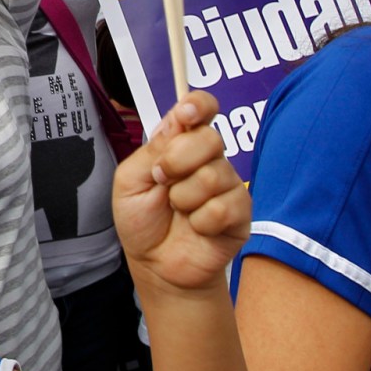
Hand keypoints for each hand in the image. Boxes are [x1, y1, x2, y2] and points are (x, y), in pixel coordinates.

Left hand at [113, 91, 248, 294]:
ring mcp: (227, 184)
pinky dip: (201, 221)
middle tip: (162, 181)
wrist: (156, 265)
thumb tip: (177, 123)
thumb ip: (152, 151)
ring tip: (178, 211)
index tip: (186, 115)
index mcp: (180, 144)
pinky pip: (224, 206)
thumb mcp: (130, 181)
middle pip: (210, 138)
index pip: (200, 109)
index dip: (198, 105)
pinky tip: (197, 228)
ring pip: (214, 174)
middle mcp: (207, 159)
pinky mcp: (241, 212)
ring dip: (184, 197)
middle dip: (178, 161)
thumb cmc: (142, 221)